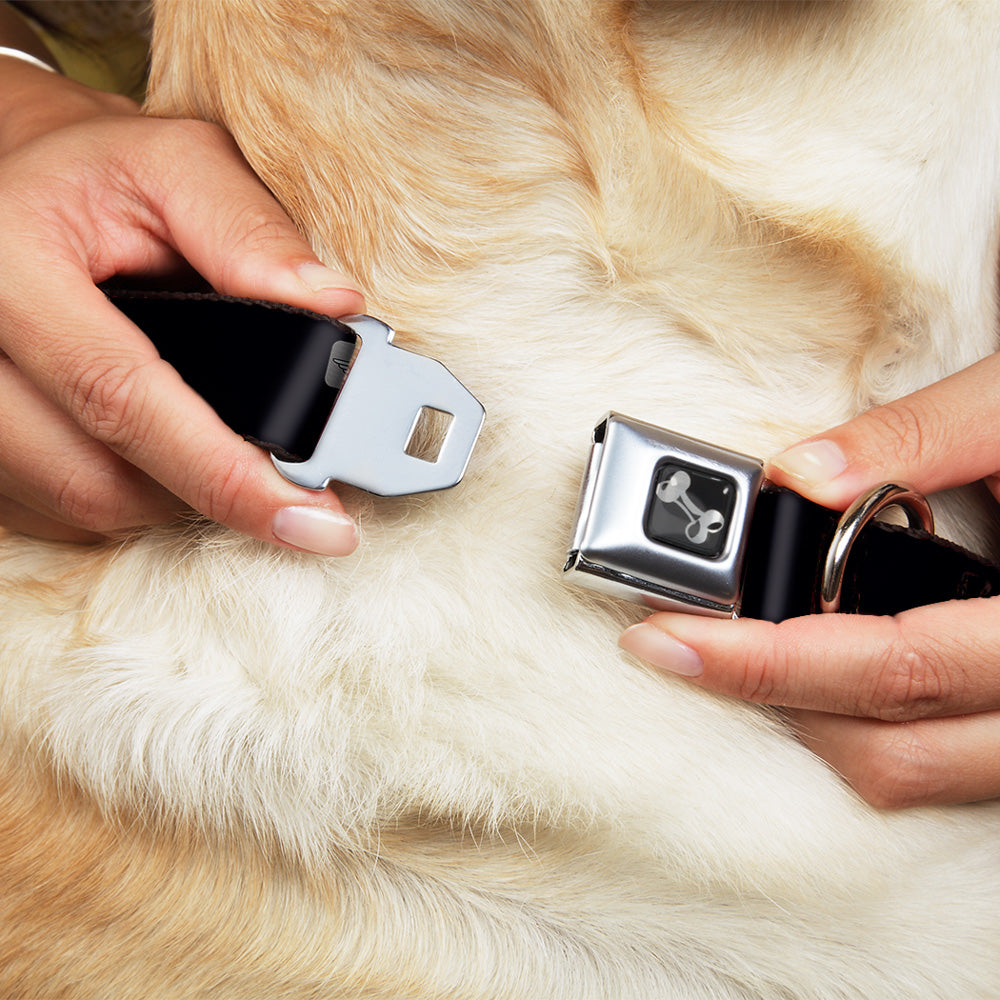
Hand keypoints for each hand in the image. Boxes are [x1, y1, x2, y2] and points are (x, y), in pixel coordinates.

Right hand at [0, 59, 363, 552]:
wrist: (19, 184)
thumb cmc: (100, 175)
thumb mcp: (177, 165)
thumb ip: (251, 230)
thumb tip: (333, 306)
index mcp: (9, 266)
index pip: (122, 397)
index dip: (225, 474)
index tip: (314, 522)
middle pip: (96, 478)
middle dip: (209, 491)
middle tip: (288, 485)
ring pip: (80, 505)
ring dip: (170, 495)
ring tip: (225, 450)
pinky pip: (55, 509)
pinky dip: (128, 494)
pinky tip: (165, 453)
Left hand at [620, 351, 999, 807]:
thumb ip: (918, 438)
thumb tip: (797, 474)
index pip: (896, 667)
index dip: (768, 662)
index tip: (668, 638)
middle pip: (892, 749)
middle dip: (769, 698)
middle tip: (677, 643)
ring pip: (915, 773)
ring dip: (813, 721)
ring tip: (737, 652)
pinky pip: (942, 762)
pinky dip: (866, 724)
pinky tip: (819, 666)